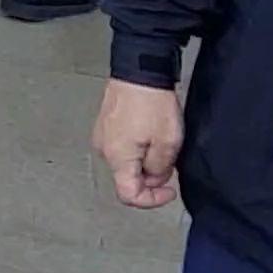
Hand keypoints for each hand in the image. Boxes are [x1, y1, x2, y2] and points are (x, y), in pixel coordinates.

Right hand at [94, 79, 184, 209]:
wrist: (138, 72)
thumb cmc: (151, 103)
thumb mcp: (168, 143)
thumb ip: (160, 170)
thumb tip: (154, 178)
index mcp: (118, 158)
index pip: (129, 196)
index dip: (152, 200)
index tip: (169, 191)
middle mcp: (104, 150)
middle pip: (128, 178)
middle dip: (151, 176)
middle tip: (169, 158)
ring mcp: (103, 136)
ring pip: (126, 162)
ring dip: (145, 159)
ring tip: (160, 139)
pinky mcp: (106, 124)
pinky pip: (123, 146)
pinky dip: (138, 146)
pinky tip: (149, 131)